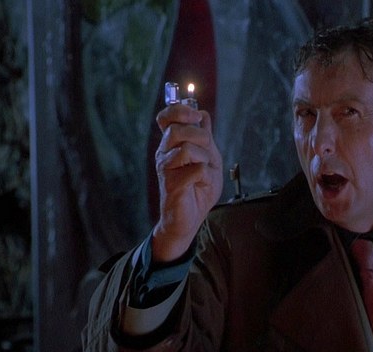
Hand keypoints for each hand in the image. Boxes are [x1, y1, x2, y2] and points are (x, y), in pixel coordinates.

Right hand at [152, 104, 222, 261]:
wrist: (190, 219)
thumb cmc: (198, 189)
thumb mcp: (208, 158)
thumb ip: (205, 138)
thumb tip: (203, 113)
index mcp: (171, 144)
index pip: (166, 117)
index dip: (179, 110)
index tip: (195, 117)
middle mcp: (164, 153)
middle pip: (179, 129)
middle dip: (202, 138)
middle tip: (207, 155)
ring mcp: (165, 168)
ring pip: (188, 149)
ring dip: (205, 160)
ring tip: (204, 172)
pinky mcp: (171, 184)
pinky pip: (196, 170)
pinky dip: (206, 176)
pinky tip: (200, 184)